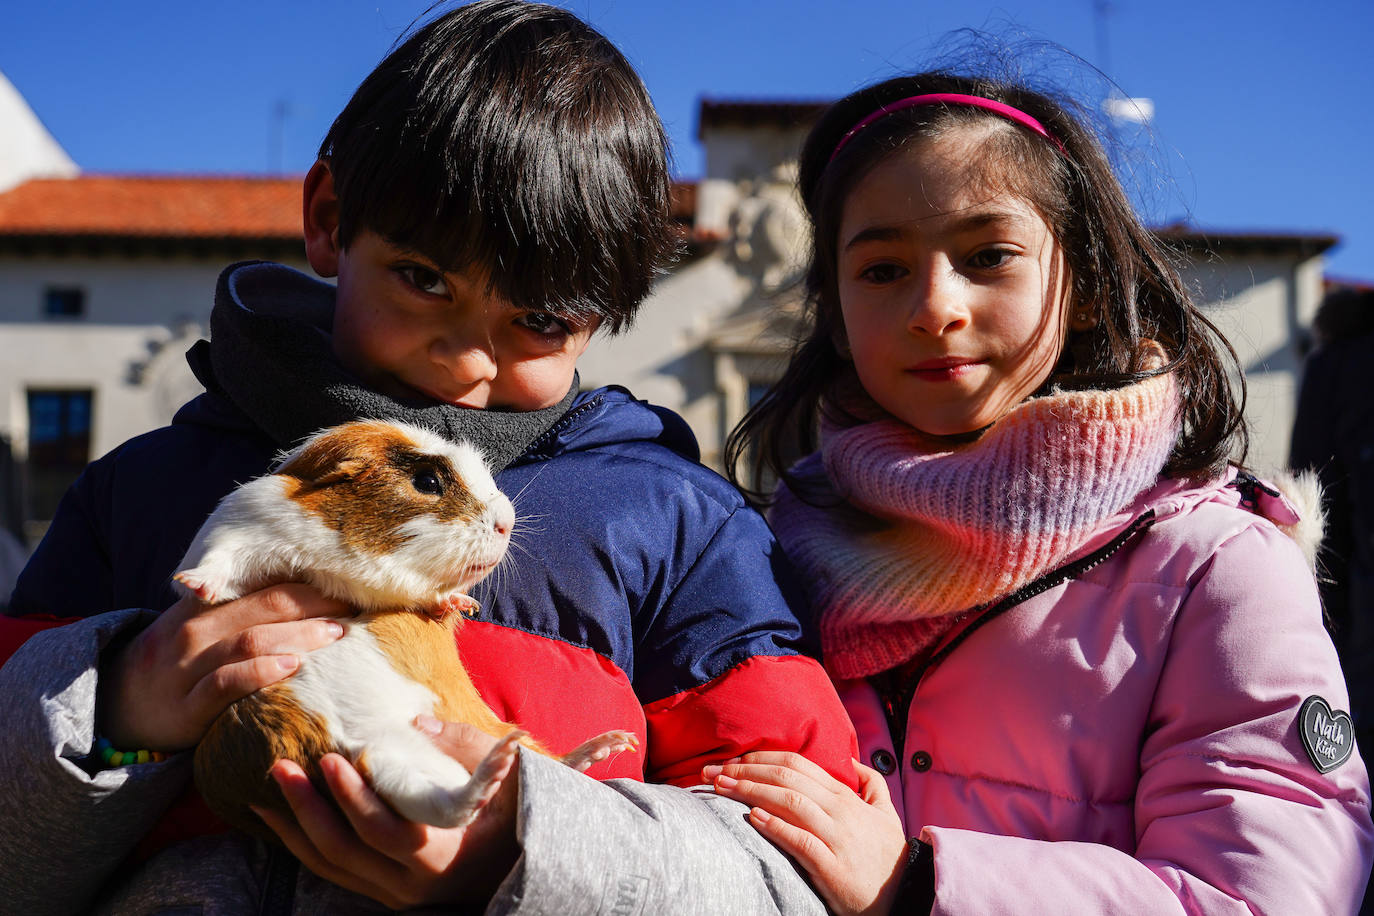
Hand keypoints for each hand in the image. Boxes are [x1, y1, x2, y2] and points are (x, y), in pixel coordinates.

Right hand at [97, 585, 348, 750]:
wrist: (114, 707)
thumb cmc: (175, 664)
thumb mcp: (200, 628)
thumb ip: (242, 612)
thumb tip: (310, 601)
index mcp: (203, 607)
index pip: (264, 586)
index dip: (309, 586)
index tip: (347, 587)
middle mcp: (195, 631)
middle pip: (264, 607)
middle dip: (314, 606)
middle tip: (353, 610)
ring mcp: (188, 668)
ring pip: (250, 641)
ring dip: (299, 635)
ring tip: (336, 635)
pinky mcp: (186, 708)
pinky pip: (226, 683)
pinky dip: (261, 672)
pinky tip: (293, 667)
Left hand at [254, 717, 520, 909]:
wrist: (523, 867)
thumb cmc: (522, 814)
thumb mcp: (513, 778)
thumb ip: (467, 748)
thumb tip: (415, 725)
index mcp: (442, 855)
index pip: (384, 831)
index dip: (352, 798)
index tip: (329, 759)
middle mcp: (411, 883)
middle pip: (343, 851)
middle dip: (306, 807)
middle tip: (280, 766)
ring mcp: (394, 892)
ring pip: (329, 866)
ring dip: (294, 826)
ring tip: (269, 787)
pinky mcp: (383, 890)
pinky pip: (333, 872)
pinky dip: (302, 844)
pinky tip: (281, 817)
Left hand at [705, 752, 908, 915]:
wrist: (906, 895)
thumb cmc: (888, 855)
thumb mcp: (887, 812)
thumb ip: (872, 782)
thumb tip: (852, 759)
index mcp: (846, 796)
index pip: (798, 764)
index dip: (761, 757)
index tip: (733, 759)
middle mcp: (840, 811)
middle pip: (787, 778)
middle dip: (745, 770)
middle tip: (712, 770)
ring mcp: (837, 837)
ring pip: (790, 803)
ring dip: (751, 791)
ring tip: (721, 787)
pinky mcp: (832, 866)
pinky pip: (800, 841)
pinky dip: (776, 826)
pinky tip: (753, 818)